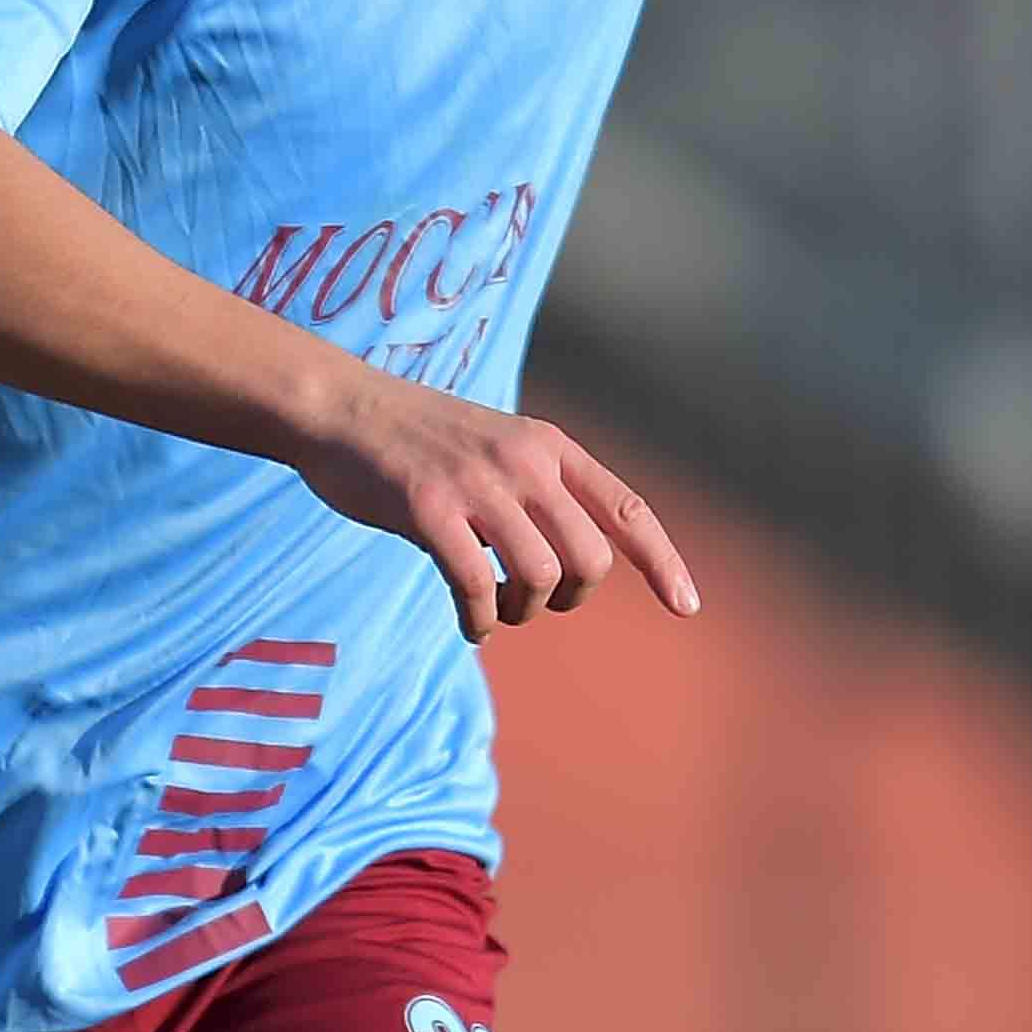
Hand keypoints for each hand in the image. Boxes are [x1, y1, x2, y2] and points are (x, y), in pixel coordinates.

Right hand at [293, 378, 702, 641]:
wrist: (345, 408)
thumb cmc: (424, 440)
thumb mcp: (502, 446)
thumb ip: (543, 490)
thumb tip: (576, 562)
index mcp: (551, 448)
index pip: (628, 509)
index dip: (664, 561)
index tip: (687, 608)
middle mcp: (526, 462)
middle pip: (590, 559)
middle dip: (569, 598)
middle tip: (534, 601)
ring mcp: (478, 483)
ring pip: (540, 576)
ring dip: (523, 611)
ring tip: (496, 608)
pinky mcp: (430, 508)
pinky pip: (476, 585)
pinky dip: (481, 620)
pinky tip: (472, 624)